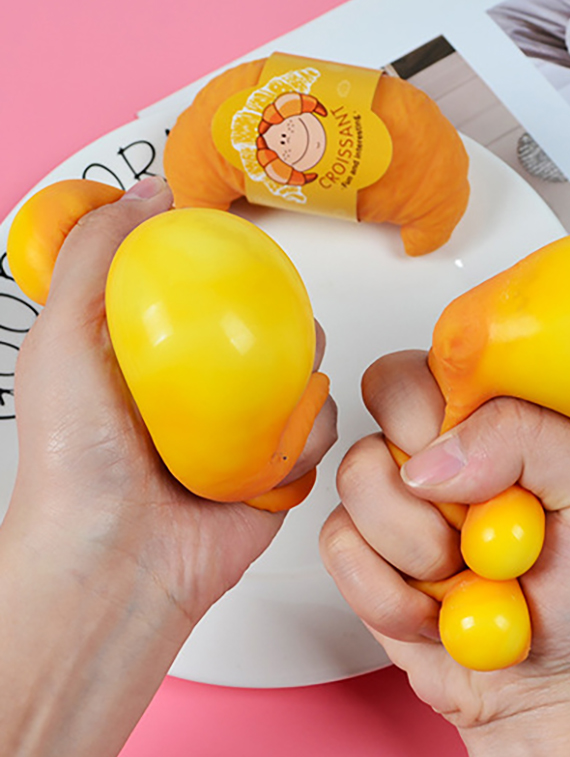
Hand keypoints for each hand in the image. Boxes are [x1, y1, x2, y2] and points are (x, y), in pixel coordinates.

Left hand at [0, 176, 336, 756]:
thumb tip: (150, 194)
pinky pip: (316, 433)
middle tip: (277, 325)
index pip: (212, 295)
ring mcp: (242, 433)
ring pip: (304, 378)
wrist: (118, 562)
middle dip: (287, 319)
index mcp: (159, 357)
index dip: (237, 268)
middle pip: (269, 332)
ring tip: (277, 399)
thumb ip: (100, 257)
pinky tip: (276, 450)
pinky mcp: (275, 470)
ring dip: (304, 379)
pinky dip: (307, 435)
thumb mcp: (65, 337)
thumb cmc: (78, 461)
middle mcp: (203, 393)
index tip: (252, 254)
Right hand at [320, 350, 569, 756]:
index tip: (483, 462)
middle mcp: (439, 444)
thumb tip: (434, 457)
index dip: (447, 402)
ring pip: (356, 476)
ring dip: (418, 545)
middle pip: (382, 393)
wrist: (554, 685)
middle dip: (431, 470)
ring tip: (464, 573)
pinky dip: (391, 594)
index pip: (439, 354)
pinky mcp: (362, 553)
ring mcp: (395, 497)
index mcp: (493, 412)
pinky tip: (433, 609)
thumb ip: (529, 438)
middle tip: (473, 517)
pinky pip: (339, 548)